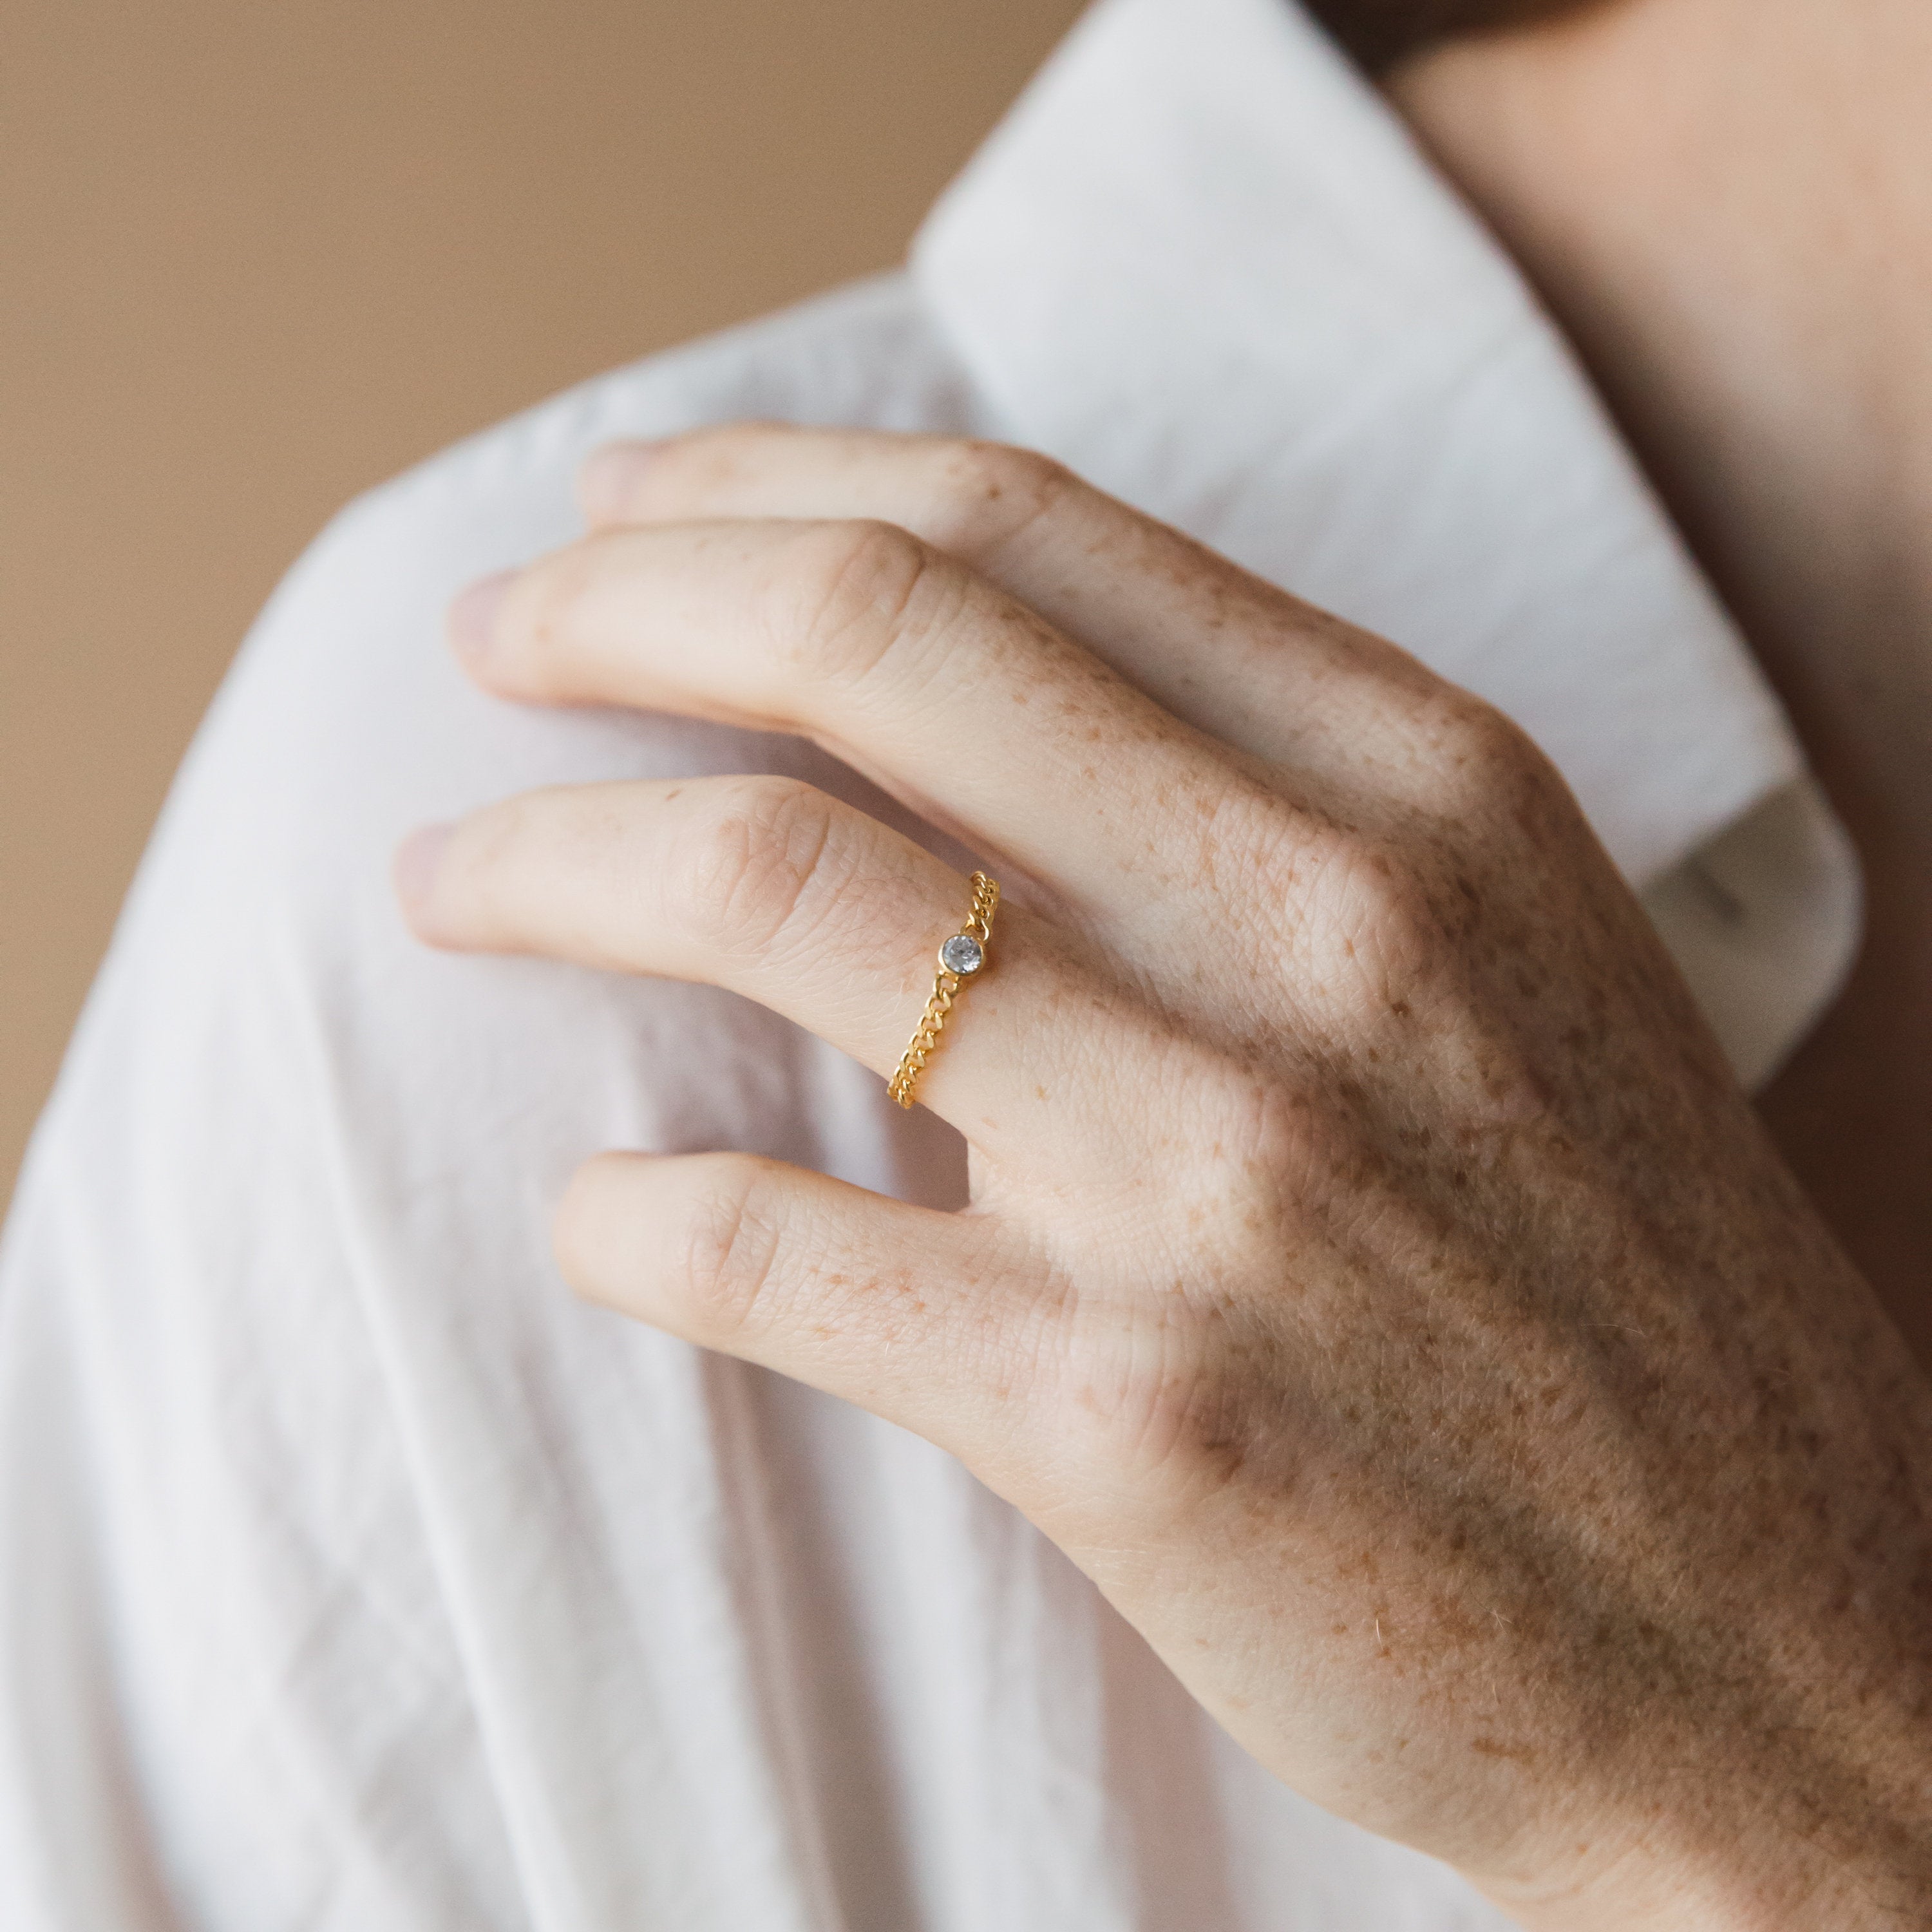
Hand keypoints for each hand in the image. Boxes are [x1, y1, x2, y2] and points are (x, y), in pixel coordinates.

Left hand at [396, 425, 1931, 1928]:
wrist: (1782, 1628)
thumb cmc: (1605, 1281)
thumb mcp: (1488, 955)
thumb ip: (1243, 804)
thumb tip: (923, 715)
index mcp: (1417, 785)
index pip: (1013, 531)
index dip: (766, 489)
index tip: (618, 516)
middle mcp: (1322, 930)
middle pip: (863, 643)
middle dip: (612, 612)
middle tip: (485, 646)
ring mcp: (1224, 1169)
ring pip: (770, 898)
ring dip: (547, 870)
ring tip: (452, 888)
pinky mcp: (1128, 1406)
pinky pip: (769, 1251)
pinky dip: (630, 1218)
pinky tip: (598, 1218)